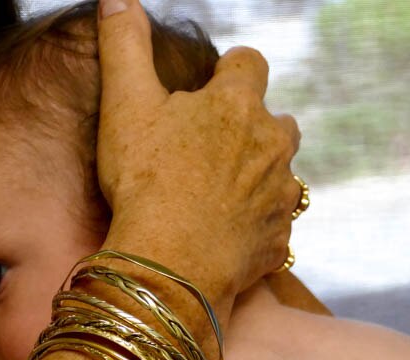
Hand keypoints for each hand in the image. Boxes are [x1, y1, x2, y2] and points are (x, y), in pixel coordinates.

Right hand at [96, 0, 302, 312]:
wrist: (170, 265)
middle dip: (255, 126)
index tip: (210, 88)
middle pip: (279, 120)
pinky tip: (228, 230)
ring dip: (262, 174)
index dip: (230, 71)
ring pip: (284, 173)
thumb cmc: (145, 183)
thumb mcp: (125, 106)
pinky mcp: (281, 237)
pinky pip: (276, 223)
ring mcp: (282, 194)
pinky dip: (258, 222)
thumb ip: (125, 45)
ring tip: (223, 189)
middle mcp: (273, 145)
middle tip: (214, 146)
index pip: (250, 63)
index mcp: (239, 105)